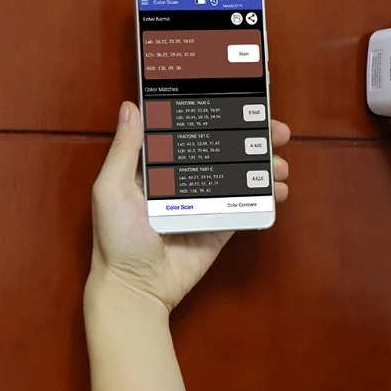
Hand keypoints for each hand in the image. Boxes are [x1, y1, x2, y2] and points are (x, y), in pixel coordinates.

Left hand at [87, 101, 290, 311]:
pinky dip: (266, 197)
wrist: (137, 288)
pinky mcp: (221, 226)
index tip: (238, 102)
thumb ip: (124, 150)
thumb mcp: (111, 189)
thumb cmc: (116, 239)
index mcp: (158, 168)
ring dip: (264, 166)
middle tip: (275, 130)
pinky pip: (246, 206)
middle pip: (224, 151)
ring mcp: (206, 204)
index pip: (191, 133)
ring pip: (241, 176)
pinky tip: (279, 189)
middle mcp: (185, 181)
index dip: (216, 117)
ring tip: (280, 164)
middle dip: (252, 138)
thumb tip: (131, 108)